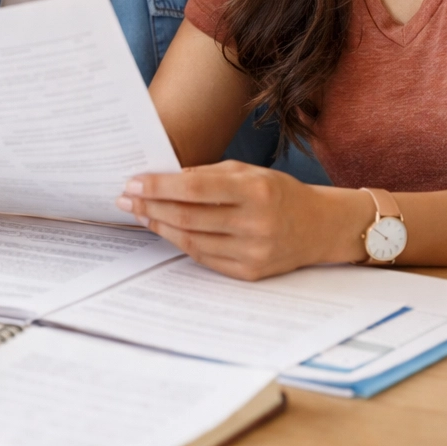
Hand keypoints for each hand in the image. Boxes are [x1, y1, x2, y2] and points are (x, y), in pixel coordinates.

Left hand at [117, 161, 368, 279]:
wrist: (320, 227)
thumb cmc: (279, 192)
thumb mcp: (248, 172)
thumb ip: (206, 175)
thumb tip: (161, 180)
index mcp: (255, 190)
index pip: (193, 188)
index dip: (158, 187)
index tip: (132, 183)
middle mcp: (255, 223)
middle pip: (187, 217)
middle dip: (150, 207)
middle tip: (126, 199)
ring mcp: (253, 252)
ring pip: (190, 240)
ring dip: (159, 226)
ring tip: (140, 214)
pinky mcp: (250, 273)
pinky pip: (204, 258)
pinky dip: (180, 243)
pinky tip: (165, 230)